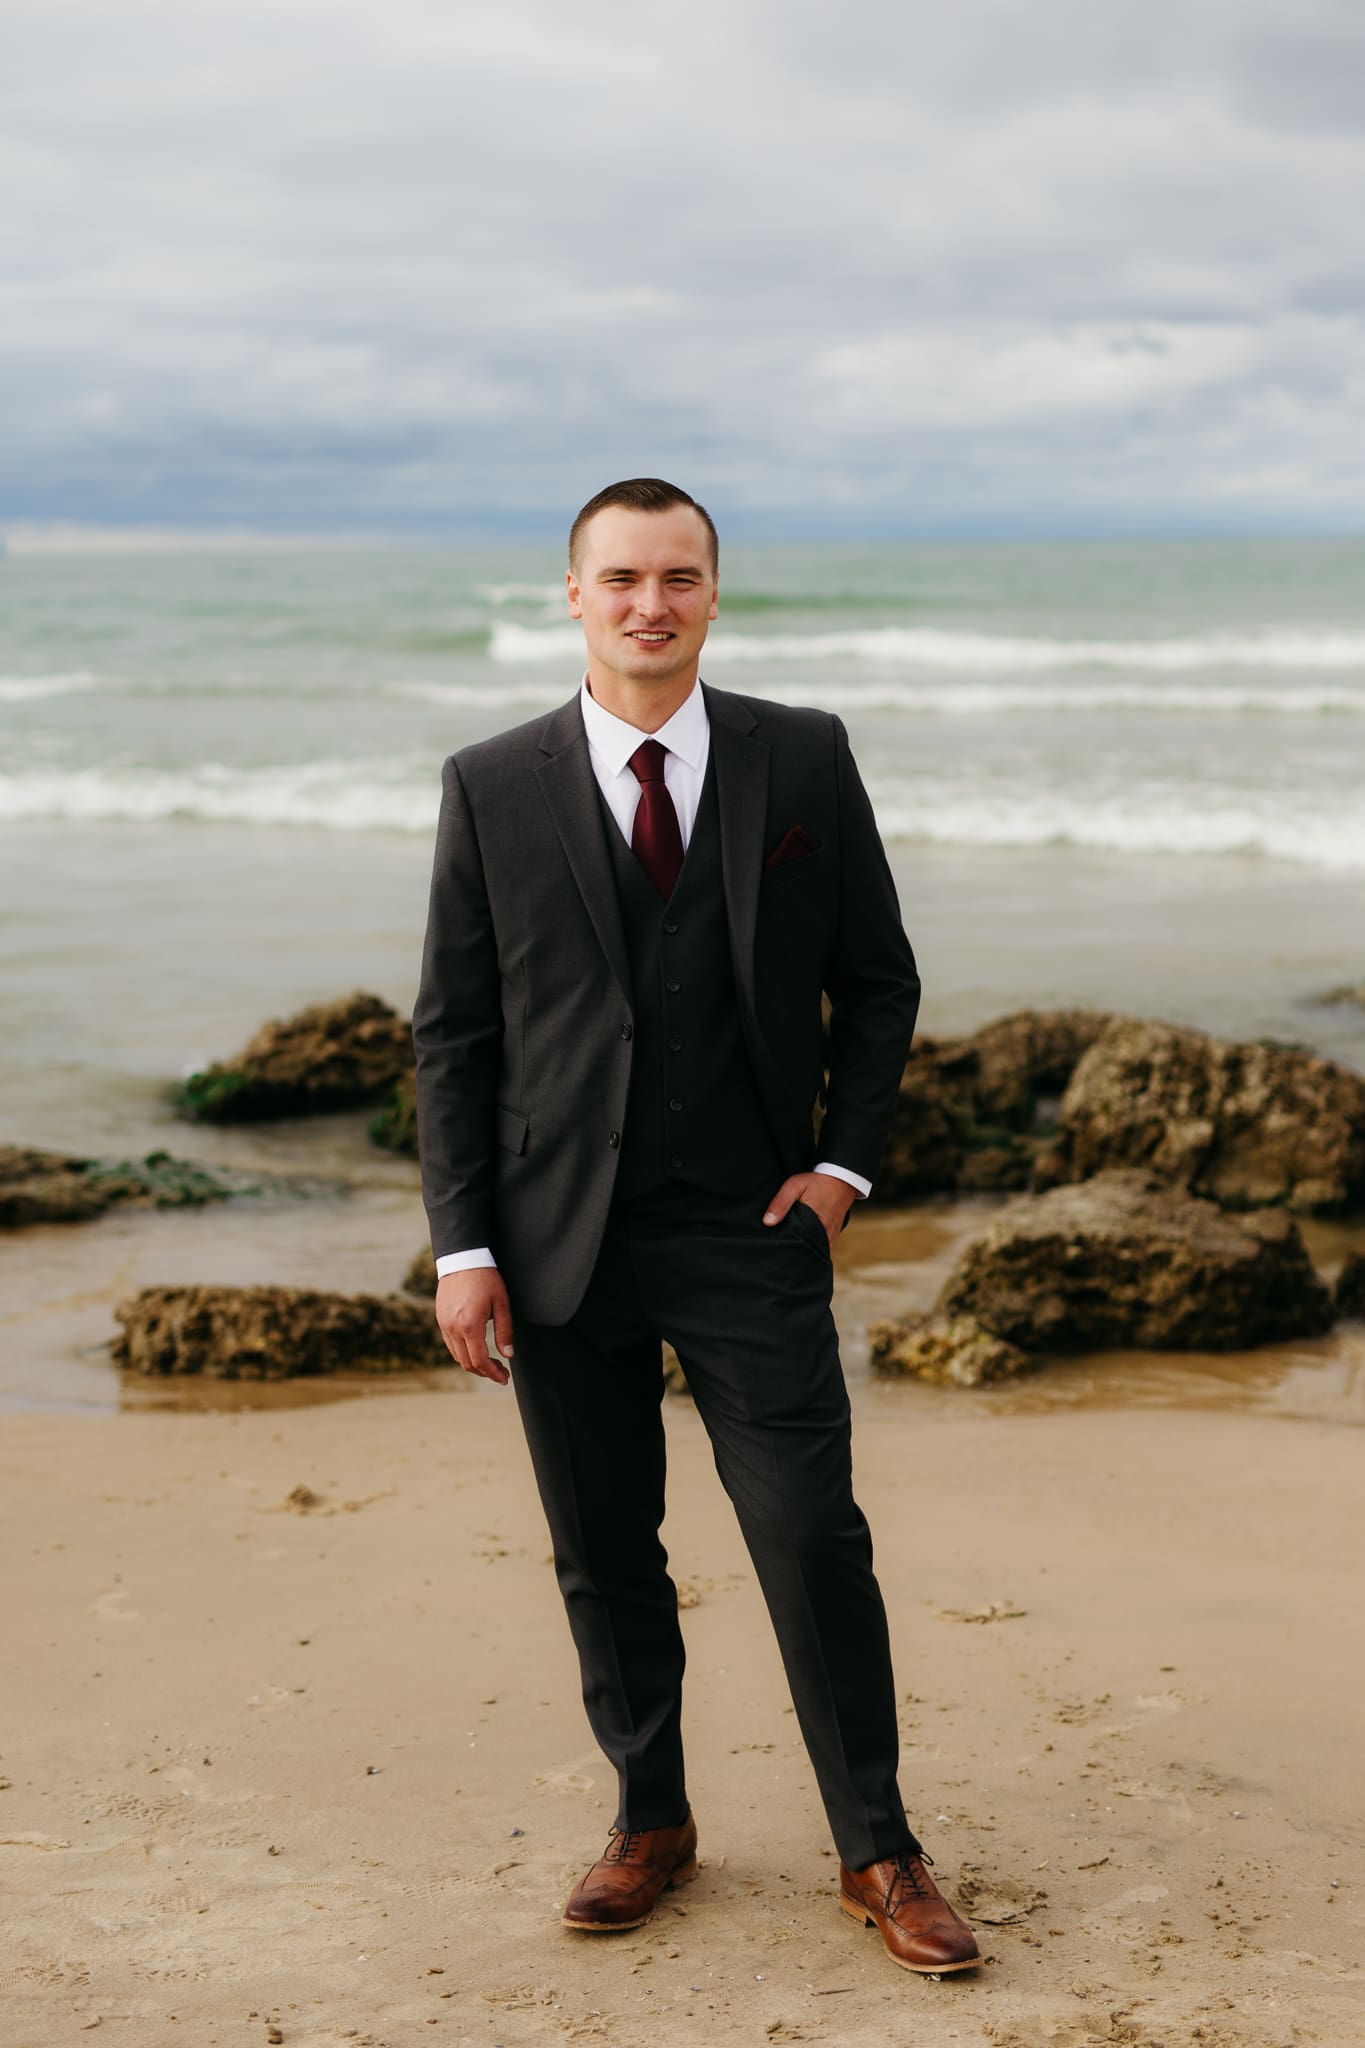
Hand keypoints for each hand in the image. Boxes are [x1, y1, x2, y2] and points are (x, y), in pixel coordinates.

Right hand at [435, 1268, 514, 1384]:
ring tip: (490, 1363)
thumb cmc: (486, 1278)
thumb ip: (504, 1331)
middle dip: (485, 1372)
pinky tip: (476, 1349)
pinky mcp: (440, 1319)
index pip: (480, 1360)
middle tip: (501, 1373)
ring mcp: (444, 1324)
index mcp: (470, 1325)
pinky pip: (451, 1344)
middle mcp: (453, 1328)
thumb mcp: (502, 1303)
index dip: (493, 1373)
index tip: (504, 1378)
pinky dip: (464, 1352)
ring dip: (474, 1364)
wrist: (462, 1258)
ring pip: (457, 1356)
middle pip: (467, 1363)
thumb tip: (508, 1355)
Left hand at [762, 1170, 855, 1249]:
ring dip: (802, 1250)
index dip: (784, 1247)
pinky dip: (811, 1248)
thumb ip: (781, 1202)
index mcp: (814, 1224)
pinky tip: (801, 1242)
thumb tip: (767, 1222)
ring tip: (789, 1246)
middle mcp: (824, 1235)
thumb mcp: (795, 1186)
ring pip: (813, 1252)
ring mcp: (830, 1238)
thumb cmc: (817, 1182)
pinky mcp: (833, 1238)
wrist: (841, 1180)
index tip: (774, 1246)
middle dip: (791, 1252)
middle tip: (779, 1248)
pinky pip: (820, 1249)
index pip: (796, 1245)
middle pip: (804, 1251)